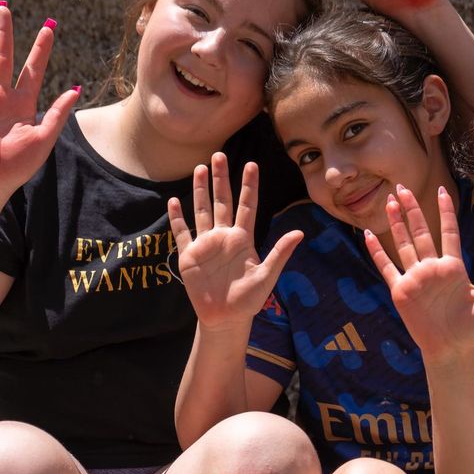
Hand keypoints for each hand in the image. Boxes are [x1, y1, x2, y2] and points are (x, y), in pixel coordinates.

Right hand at [0, 4, 79, 190]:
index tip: (49, 27)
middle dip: (5, 33)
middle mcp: (3, 95)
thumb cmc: (18, 165)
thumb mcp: (44, 137)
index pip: (33, 68)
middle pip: (5, 56)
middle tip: (4, 8)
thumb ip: (57, 112)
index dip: (41, 48)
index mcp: (24, 102)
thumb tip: (75, 89)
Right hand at [169, 155, 303, 328]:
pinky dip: (177, 218)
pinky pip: (182, 233)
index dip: (249, 185)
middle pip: (222, 201)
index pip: (247, 206)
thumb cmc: (249, 300)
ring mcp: (206, 244)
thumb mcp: (267, 276)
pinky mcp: (189, 256)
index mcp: (243, 239)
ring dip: (199, 190)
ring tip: (199, 168)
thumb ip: (280, 253)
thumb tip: (299, 233)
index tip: (251, 163)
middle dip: (220, 179)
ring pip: (202, 211)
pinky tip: (173, 201)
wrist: (225, 318)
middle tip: (218, 154)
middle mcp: (224, 237)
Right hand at [365, 185, 473, 359]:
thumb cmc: (471, 326)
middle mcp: (432, 268)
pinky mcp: (401, 290)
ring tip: (390, 201)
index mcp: (453, 267)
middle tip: (404, 186)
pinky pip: (387, 267)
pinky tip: (369, 233)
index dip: (445, 211)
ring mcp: (415, 278)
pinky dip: (377, 251)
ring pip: (403, 244)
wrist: (450, 349)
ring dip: (396, 223)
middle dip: (413, 209)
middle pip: (421, 232)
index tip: (442, 190)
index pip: (448, 232)